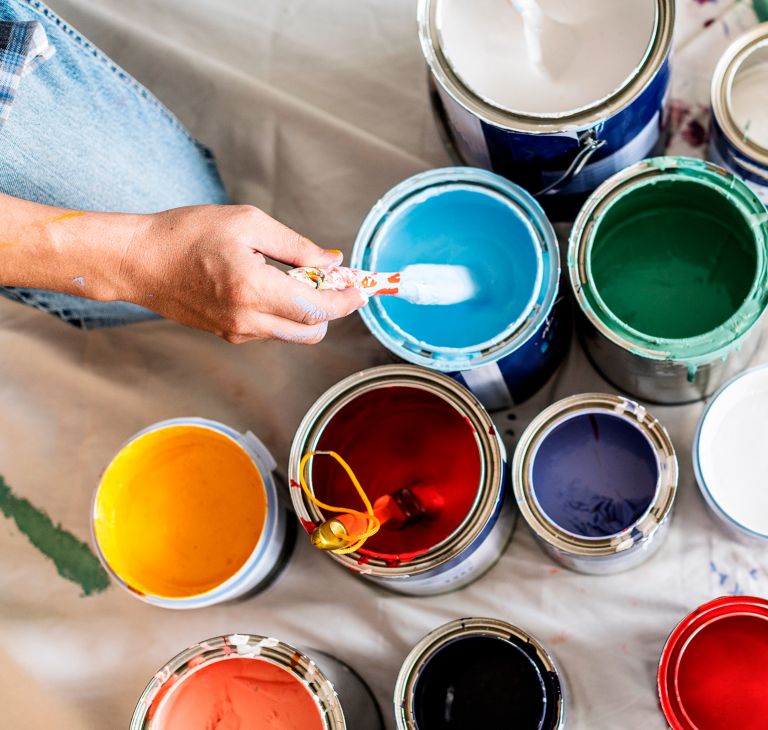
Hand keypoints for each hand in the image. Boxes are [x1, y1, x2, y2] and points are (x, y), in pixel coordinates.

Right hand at [119, 205, 366, 343]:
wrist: (138, 261)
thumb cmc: (186, 234)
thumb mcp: (248, 223)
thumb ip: (296, 246)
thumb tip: (332, 261)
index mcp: (255, 290)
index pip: (318, 309)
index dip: (346, 301)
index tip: (359, 288)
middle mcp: (248, 320)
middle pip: (311, 331)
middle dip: (329, 309)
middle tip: (328, 278)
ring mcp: (237, 332)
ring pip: (292, 333)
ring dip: (306, 310)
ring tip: (294, 275)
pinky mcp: (228, 334)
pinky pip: (270, 329)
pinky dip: (283, 312)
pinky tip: (271, 284)